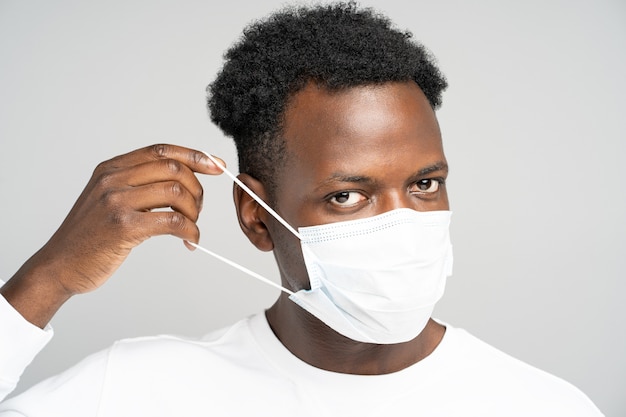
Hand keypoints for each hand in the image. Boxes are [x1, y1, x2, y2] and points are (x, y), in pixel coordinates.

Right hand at [1, 144, 223, 326]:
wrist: (59, 265)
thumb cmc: (89, 236)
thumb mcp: (108, 199)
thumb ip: (137, 185)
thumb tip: (182, 179)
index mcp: (111, 169)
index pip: (161, 150)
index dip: (194, 155)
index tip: (217, 166)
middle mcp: (113, 179)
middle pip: (174, 169)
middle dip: (197, 189)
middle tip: (198, 211)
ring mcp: (117, 201)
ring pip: (177, 192)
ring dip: (194, 212)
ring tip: (191, 228)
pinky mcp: (124, 227)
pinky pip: (172, 221)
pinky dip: (190, 231)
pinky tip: (189, 241)